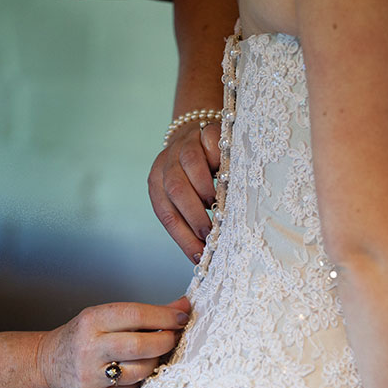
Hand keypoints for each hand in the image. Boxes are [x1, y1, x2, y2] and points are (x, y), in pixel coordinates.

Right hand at [37, 297, 190, 387]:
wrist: (49, 365)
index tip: (182, 316)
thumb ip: (144, 313)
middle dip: (166, 341)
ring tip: (151, 355)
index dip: (165, 316)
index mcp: (92, 322)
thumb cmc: (83, 338)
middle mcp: (89, 349)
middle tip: (174, 337)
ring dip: (155, 362)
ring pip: (142, 371)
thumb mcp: (105, 317)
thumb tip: (182, 305)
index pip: (136, 315)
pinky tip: (136, 373)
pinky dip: (141, 382)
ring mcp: (91, 377)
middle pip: (141, 346)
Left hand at [148, 122, 220, 262]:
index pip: (167, 214)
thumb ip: (191, 219)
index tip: (200, 256)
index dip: (182, 237)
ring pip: (189, 163)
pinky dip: (218, 159)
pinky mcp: (205, 131)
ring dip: (204, 187)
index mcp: (158, 185)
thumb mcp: (187, 197)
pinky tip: (229, 173)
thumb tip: (205, 256)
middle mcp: (167, 164)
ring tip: (217, 204)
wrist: (197, 133)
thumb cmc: (196, 177)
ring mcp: (186, 145)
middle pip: (175, 189)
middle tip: (209, 232)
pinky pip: (211, 144)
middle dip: (193, 214)